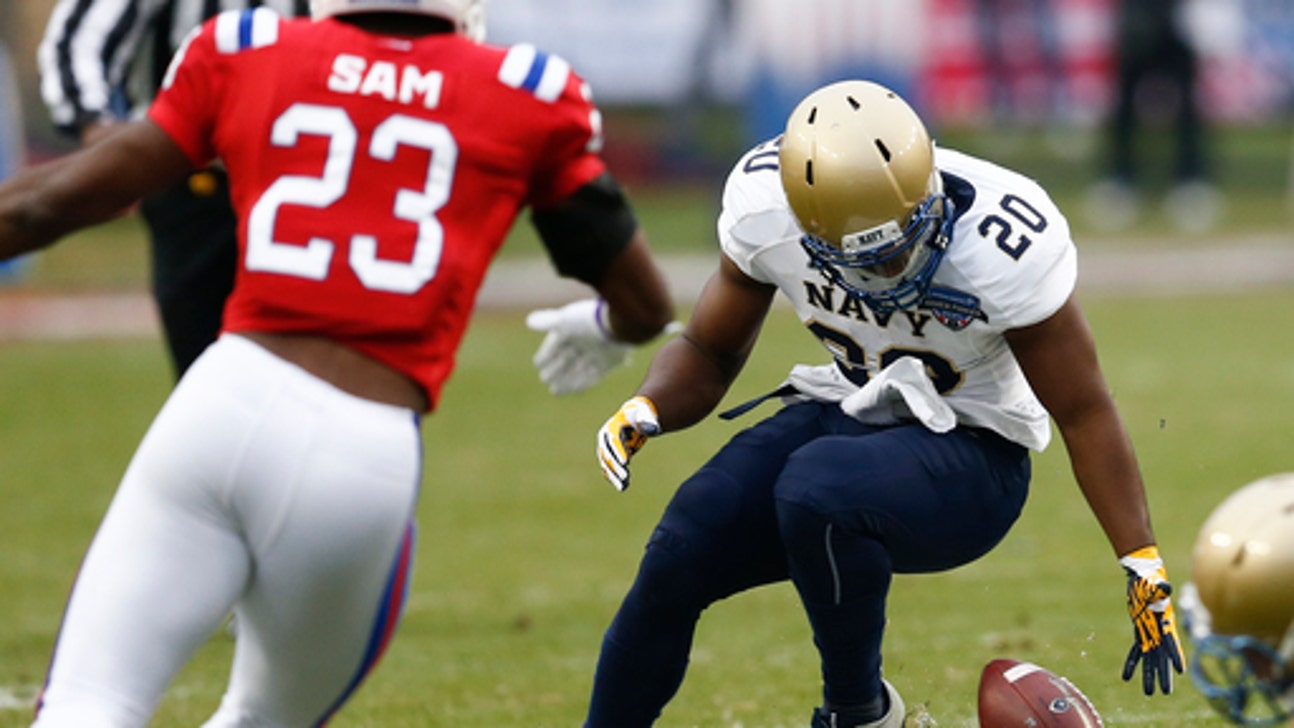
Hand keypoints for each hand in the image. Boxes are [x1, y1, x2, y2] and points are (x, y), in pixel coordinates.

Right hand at [526, 299, 631, 394]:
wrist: (619, 325)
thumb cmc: (589, 320)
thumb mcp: (565, 320)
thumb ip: (548, 322)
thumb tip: (529, 321)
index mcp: (574, 328)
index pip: (556, 343)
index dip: (546, 353)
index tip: (538, 363)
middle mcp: (586, 341)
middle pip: (566, 357)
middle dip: (555, 369)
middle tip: (544, 378)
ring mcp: (597, 352)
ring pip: (578, 369)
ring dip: (566, 380)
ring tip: (554, 391)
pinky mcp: (608, 362)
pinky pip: (593, 376)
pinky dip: (582, 383)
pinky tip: (573, 391)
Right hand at [596, 396, 658, 490]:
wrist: (634, 418)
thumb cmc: (641, 414)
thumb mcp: (645, 415)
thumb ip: (648, 421)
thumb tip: (654, 429)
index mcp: (611, 427)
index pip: (614, 441)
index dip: (619, 451)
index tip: (626, 462)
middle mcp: (605, 439)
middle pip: (608, 454)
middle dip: (616, 467)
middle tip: (625, 477)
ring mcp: (606, 449)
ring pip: (607, 465)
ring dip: (614, 476)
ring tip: (623, 487)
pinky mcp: (610, 457)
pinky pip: (610, 469)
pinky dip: (615, 478)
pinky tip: (623, 486)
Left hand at [1120, 545, 1184, 694]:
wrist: (1144, 577)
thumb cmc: (1150, 580)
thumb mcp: (1154, 584)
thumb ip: (1159, 588)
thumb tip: (1164, 586)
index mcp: (1164, 622)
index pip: (1171, 641)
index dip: (1175, 655)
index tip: (1180, 671)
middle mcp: (1159, 631)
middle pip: (1161, 657)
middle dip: (1163, 674)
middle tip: (1165, 692)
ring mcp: (1149, 633)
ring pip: (1149, 658)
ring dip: (1148, 675)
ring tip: (1148, 692)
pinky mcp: (1140, 631)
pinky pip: (1136, 651)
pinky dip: (1132, 663)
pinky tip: (1126, 677)